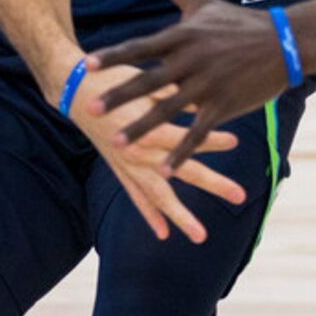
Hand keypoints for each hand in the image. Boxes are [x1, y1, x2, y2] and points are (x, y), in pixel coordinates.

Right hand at [67, 62, 244, 242]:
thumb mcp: (147, 81)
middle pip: (183, 172)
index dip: (211, 139)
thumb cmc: (115, 79)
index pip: (187, 137)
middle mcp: (140, 152)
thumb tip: (206, 99)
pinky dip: (150, 215)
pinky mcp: (120, 170)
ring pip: (159, 196)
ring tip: (200, 236)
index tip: (235, 140)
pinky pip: (136, 197)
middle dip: (214, 184)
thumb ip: (175, 95)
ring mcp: (129, 165)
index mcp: (149, 127)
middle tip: (240, 196)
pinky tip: (164, 233)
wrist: (75, 90)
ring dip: (181, 216)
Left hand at [85, 0, 291, 171]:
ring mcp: (209, 84)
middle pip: (148, 81)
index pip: (140, 47)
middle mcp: (192, 60)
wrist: (286, 41)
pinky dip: (182, 151)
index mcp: (183, 35)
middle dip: (118, 96)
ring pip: (168, 109)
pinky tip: (164, 169)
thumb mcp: (201, 0)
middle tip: (89, 109)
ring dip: (142, 128)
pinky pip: (199, 132)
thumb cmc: (239, 21)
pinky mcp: (226, 105)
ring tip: (117, 143)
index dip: (113, 56)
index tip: (87, 66)